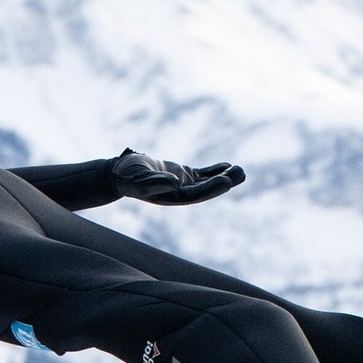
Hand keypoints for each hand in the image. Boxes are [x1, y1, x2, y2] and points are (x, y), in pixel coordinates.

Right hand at [110, 148, 244, 205]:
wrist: (121, 173)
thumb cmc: (128, 177)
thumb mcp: (139, 180)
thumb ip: (155, 183)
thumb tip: (175, 182)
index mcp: (172, 197)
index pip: (196, 193)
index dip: (211, 187)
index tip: (226, 180)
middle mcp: (181, 193)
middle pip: (207, 188)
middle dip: (224, 182)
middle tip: (241, 173)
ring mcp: (183, 184)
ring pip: (208, 181)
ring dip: (224, 176)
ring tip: (240, 169)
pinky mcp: (183, 175)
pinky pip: (202, 173)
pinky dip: (214, 170)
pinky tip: (227, 165)